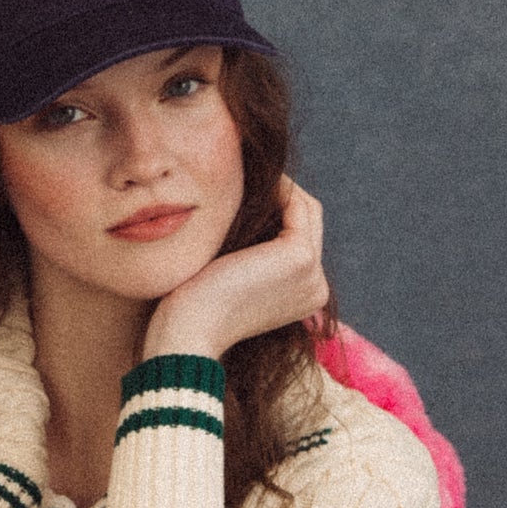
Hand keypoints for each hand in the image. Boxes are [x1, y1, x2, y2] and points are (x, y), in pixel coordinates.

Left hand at [144, 178, 328, 363]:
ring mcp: (313, 272)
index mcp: (305, 297)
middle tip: (246, 175)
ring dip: (279, 187)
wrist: (189, 333)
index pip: (301, 238)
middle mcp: (317, 287)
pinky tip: (244, 180)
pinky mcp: (301, 256)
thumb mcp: (229, 276)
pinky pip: (296, 204)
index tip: (244, 191)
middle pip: (308, 221)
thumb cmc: (195, 308)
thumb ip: (246, 252)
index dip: (278, 210)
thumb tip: (242, 210)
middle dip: (282, 195)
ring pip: (305, 208)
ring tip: (244, 174)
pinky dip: (275, 186)